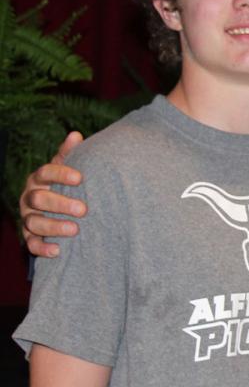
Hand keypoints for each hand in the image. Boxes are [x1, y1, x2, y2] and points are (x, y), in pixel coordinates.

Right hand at [20, 132, 86, 257]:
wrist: (57, 207)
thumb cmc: (66, 184)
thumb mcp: (68, 167)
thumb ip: (70, 154)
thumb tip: (76, 135)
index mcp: (39, 178)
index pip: (45, 172)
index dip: (61, 174)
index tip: (80, 178)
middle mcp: (30, 197)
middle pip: (39, 199)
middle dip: (60, 204)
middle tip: (83, 210)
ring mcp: (28, 217)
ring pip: (34, 222)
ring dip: (53, 227)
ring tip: (74, 230)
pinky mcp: (29, 235)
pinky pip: (31, 244)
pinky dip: (42, 248)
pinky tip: (57, 251)